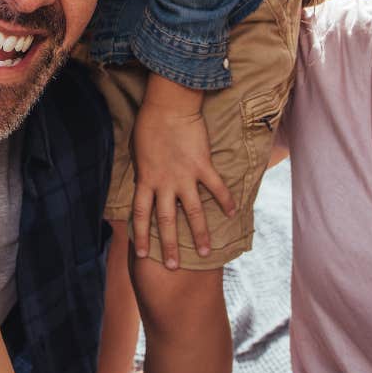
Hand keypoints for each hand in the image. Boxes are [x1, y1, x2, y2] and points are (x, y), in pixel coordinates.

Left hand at [131, 73, 234, 269]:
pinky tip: (233, 212)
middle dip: (170, 246)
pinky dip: (225, 200)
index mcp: (146, 179)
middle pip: (166, 221)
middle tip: (173, 267)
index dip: (142, 235)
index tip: (144, 254)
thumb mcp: (138, 152)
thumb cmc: (149, 124)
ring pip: (192, 212)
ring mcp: (185, 176)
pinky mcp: (202, 166)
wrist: (168, 106)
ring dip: (200, 234)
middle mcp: (165, 183)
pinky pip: (216, 187)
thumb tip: (144, 183)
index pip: (141, 214)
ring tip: (206, 253)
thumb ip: (144, 172)